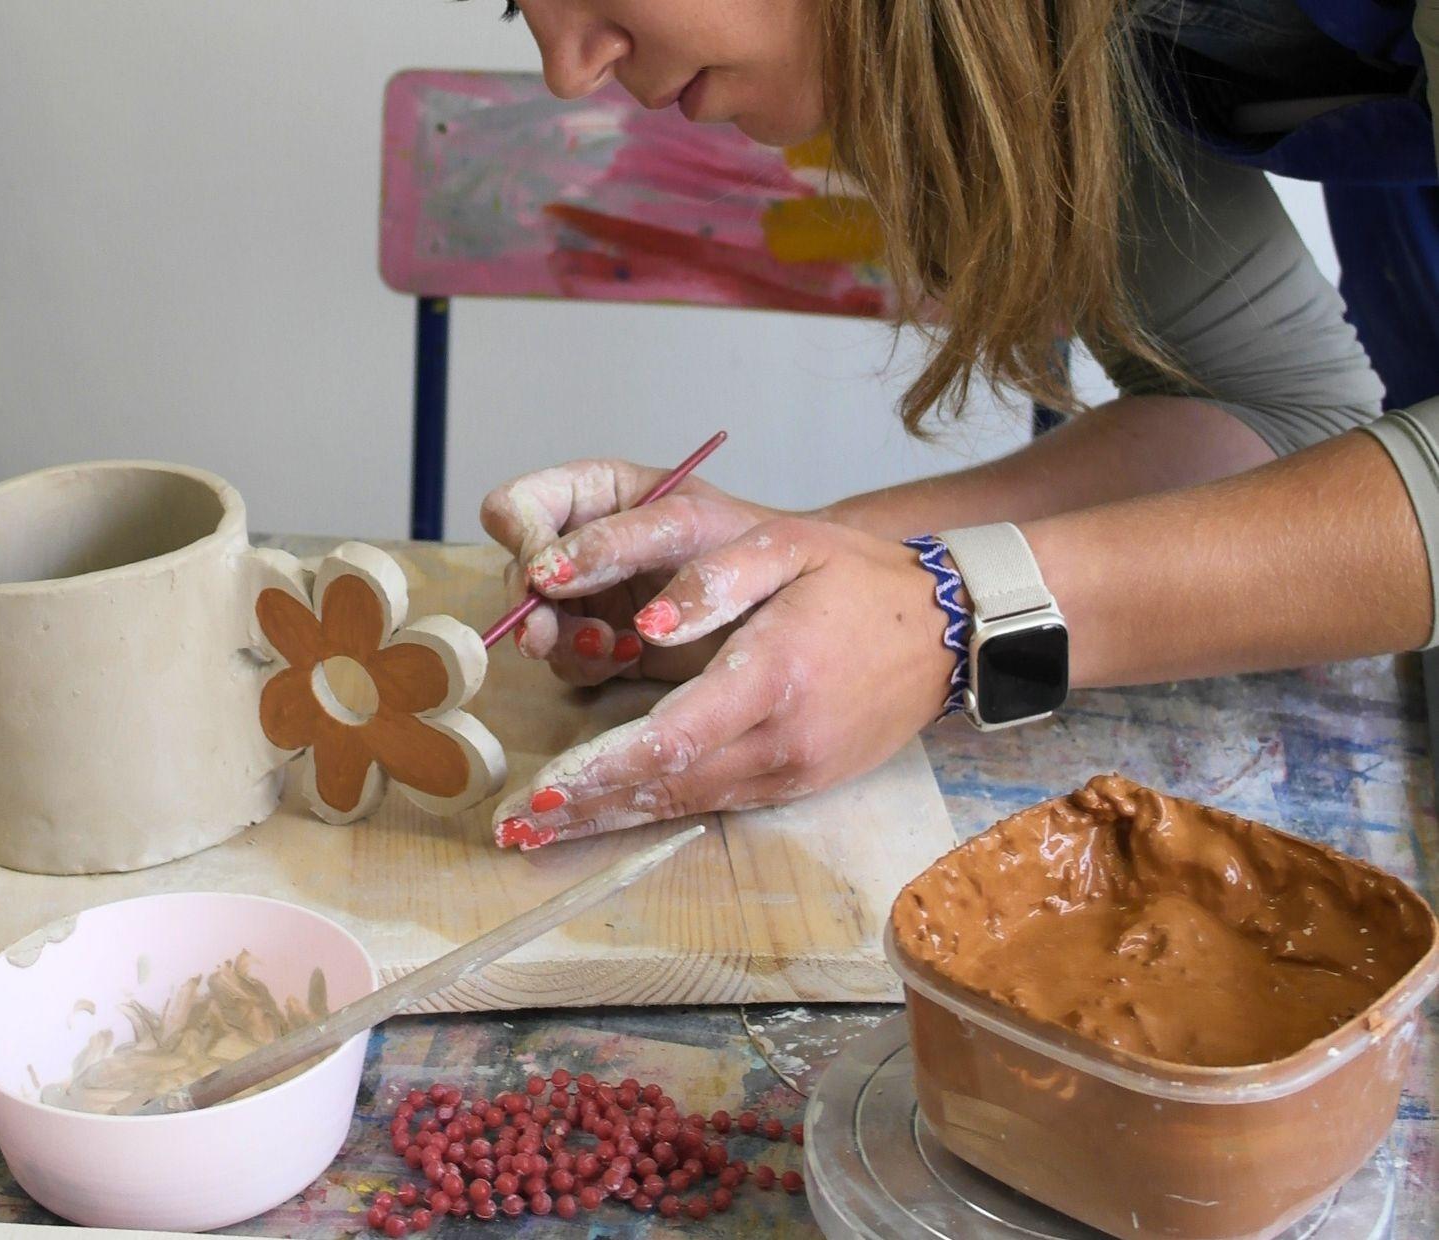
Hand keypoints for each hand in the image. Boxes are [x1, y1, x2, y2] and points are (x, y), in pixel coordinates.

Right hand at [481, 458, 777, 684]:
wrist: (805, 601)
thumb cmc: (755, 542)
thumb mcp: (690, 524)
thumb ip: (619, 539)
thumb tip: (544, 571)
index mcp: (594, 494)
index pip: (518, 505)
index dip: (521, 537)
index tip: (545, 575)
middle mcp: (581, 544)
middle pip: (516, 572)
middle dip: (532, 607)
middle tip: (548, 636)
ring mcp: (589, 598)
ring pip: (535, 624)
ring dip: (563, 642)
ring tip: (612, 646)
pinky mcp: (606, 645)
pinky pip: (569, 661)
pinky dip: (590, 665)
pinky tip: (628, 657)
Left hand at [490, 518, 956, 848]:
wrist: (945, 631)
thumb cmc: (854, 577)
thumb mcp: (785, 545)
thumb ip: (711, 580)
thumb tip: (644, 622)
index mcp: (771, 676)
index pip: (671, 737)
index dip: (601, 769)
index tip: (543, 791)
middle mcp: (780, 739)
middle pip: (665, 787)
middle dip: (582, 810)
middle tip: (510, 828)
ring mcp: (791, 771)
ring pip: (682, 804)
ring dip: (606, 821)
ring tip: (534, 834)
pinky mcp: (795, 784)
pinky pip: (710, 802)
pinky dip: (650, 811)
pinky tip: (604, 816)